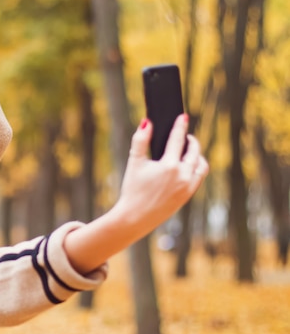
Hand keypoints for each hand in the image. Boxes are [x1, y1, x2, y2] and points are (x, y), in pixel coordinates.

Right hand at [116, 114, 208, 228]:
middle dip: (190, 140)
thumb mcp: (134, 162)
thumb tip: (147, 122)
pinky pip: (199, 176)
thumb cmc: (133, 189)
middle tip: (184, 135)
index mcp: (169, 166)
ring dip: (196, 155)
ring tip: (187, 150)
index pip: (178, 139)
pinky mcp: (188, 195)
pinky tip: (186, 165)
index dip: (180, 126)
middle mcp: (183, 175)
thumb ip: (140, 140)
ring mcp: (188, 186)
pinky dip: (196, 168)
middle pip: (194, 151)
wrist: (136, 217)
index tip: (183, 116)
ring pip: (201, 164)